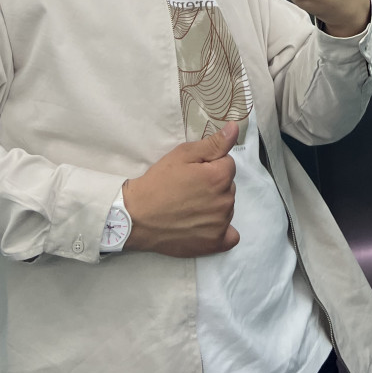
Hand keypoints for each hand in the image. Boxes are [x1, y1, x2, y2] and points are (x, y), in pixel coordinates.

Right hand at [122, 122, 238, 257]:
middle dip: (214, 184)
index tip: (193, 172)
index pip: (228, 164)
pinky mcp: (214, 244)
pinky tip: (206, 225)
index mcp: (219, 177)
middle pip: (228, 186)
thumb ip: (213, 143)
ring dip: (215, 204)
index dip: (211, 165)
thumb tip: (235, 128)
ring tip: (190, 206)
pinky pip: (231, 236)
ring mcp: (220, 225)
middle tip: (189, 189)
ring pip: (227, 207)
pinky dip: (223, 230)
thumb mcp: (183, 155)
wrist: (136, 217)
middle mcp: (225, 202)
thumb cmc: (158, 182)